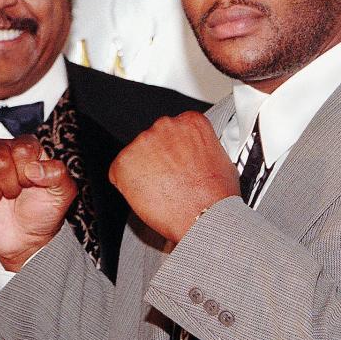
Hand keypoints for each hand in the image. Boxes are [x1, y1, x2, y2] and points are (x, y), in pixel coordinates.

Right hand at [0, 137, 75, 270]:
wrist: (24, 239)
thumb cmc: (42, 212)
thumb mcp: (62, 193)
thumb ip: (57, 174)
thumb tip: (33, 168)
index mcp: (23, 147)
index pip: (21, 148)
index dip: (26, 172)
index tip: (30, 185)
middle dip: (9, 183)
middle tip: (14, 194)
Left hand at [109, 111, 238, 243]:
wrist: (205, 217)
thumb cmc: (216, 195)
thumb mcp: (220, 159)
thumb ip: (201, 148)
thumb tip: (195, 154)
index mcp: (190, 122)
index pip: (174, 130)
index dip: (174, 151)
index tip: (177, 163)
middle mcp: (165, 125)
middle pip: (154, 140)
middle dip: (157, 159)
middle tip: (170, 180)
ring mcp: (143, 142)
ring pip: (136, 156)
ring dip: (143, 171)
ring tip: (162, 191)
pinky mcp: (124, 162)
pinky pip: (119, 172)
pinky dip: (128, 185)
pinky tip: (147, 195)